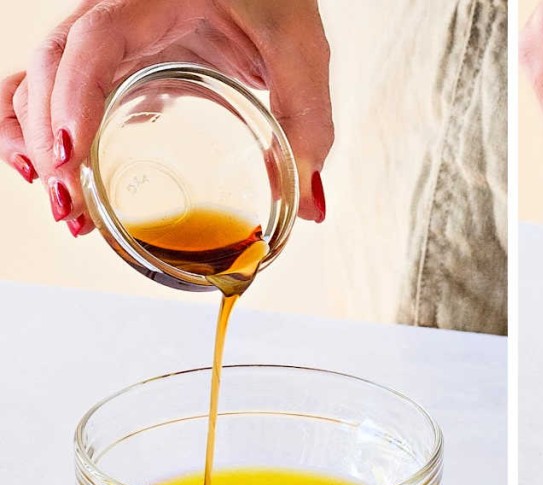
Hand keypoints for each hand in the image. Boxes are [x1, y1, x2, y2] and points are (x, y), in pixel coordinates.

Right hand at [0, 0, 333, 236]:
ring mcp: (109, 42)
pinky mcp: (116, 65)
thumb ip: (307, 121)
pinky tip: (63, 179)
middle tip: (73, 209)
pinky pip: (59, 92)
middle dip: (48, 142)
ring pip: (40, 81)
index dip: (72, 99)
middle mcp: (114, 17)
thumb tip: (311, 206)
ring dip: (36, 143)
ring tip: (66, 209)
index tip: (72, 156)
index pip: (92, 44)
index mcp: (149, 1)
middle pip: (50, 70)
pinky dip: (44, 132)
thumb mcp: (299, 52)